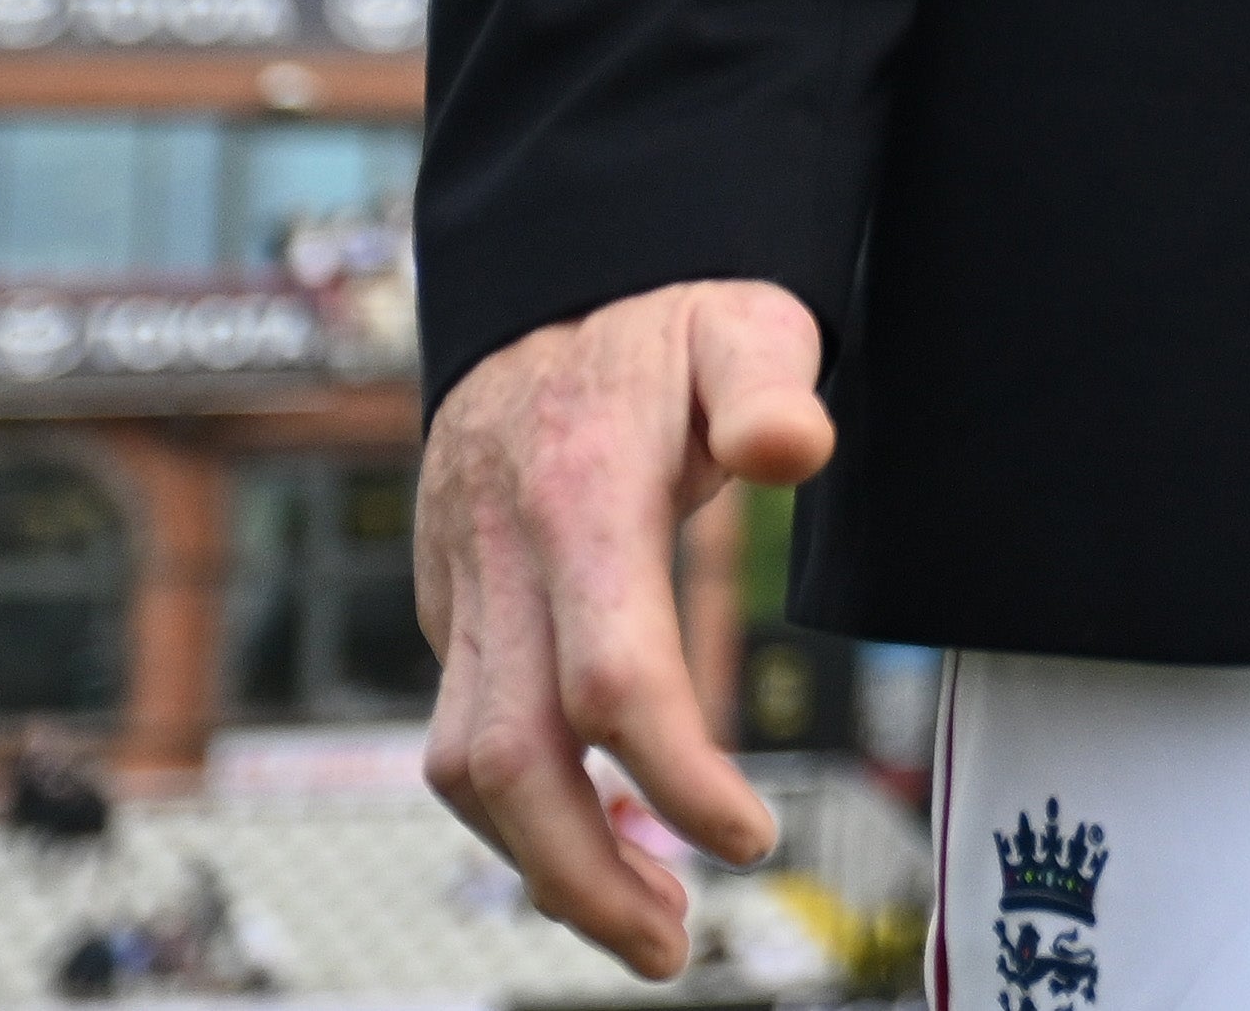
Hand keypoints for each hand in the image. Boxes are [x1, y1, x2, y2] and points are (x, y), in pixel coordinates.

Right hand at [417, 277, 833, 978]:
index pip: (611, 676)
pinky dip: (523, 816)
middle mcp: (500, 560)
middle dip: (581, 872)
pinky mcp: (452, 617)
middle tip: (672, 947)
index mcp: (578, 496)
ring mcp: (461, 594)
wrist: (549, 303)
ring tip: (649, 924)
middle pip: (508, 757)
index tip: (750, 837)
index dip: (674, 774)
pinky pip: (464, 739)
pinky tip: (603, 848)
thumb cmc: (667, 324)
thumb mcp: (741, 319)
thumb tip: (797, 445)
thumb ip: (770, 379)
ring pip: (463, 767)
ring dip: (544, 865)